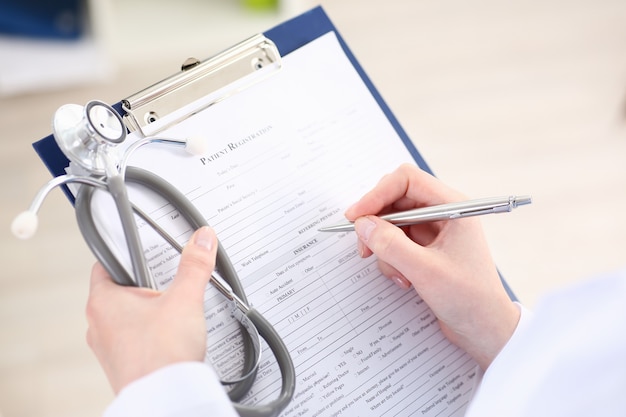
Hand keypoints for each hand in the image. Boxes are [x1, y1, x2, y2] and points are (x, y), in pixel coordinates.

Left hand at [85, 226, 217, 392]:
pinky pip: (135, 339)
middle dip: (149, 287)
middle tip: (170, 288)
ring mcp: (108, 347)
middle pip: (123, 290)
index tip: (147, 254)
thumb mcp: (184, 299)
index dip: (130, 256)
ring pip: (129, 317)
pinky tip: (172, 338)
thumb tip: (201, 241)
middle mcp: (99, 324)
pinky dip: (152, 335)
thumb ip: (194, 266)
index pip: (107, 264)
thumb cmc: (161, 356)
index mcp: (103, 301)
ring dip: (151, 313)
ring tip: (175, 316)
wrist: (165, 398)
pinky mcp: (122, 363)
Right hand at [345, 164, 519, 369]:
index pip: (406, 181)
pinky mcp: (425, 250)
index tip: (356, 216)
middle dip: (377, 224)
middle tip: (364, 247)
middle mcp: (442, 213)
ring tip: (398, 274)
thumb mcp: (425, 271)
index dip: (377, 194)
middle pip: (395, 201)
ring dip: (385, 249)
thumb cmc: (469, 298)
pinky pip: (396, 243)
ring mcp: (433, 232)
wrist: (485, 330)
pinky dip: (391, 260)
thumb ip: (391, 245)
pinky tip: (405, 280)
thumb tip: (362, 224)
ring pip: (391, 224)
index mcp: (452, 207)